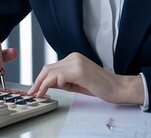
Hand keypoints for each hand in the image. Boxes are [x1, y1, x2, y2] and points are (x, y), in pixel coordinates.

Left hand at [29, 52, 143, 104]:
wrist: (117, 88)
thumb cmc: (100, 86)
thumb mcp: (76, 83)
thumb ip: (63, 82)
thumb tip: (47, 85)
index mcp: (74, 58)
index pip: (51, 67)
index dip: (41, 78)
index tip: (35, 88)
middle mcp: (74, 57)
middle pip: (48, 68)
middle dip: (38, 81)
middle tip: (33, 92)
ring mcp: (76, 63)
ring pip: (51, 72)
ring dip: (42, 84)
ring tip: (38, 94)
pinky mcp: (79, 71)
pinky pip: (59, 76)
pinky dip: (51, 84)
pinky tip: (50, 90)